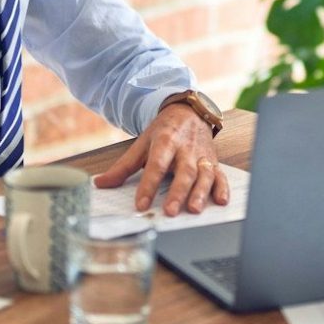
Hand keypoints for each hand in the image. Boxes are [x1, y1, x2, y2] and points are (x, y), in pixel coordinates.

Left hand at [92, 105, 229, 216]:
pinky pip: (220, 175)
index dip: (148, 186)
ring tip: (194, 209)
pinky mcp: (214, 161)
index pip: (156, 165)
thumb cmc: (165, 131)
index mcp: (166, 142)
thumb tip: (100, 184)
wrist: (190, 112)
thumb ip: (123, 166)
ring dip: (200, 192)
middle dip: (178, 192)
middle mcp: (186, 149)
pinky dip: (222, 188)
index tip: (141, 204)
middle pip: (184, 171)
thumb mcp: (142, 143)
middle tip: (170, 211)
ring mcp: (202, 156)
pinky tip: (221, 201)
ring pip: (204, 174)